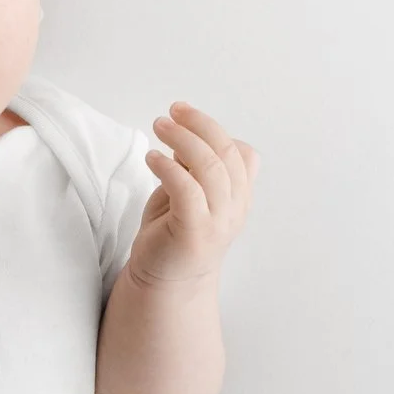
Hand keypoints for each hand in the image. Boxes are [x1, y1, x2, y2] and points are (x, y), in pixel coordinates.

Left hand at [129, 101, 259, 287]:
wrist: (165, 281)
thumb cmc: (174, 232)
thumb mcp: (189, 192)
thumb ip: (194, 167)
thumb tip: (187, 132)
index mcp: (239, 197)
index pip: (241, 153)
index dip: (214, 129)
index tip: (184, 114)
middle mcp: (235, 208)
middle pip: (227, 153)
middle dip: (199, 125)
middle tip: (172, 112)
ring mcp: (218, 221)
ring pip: (210, 167)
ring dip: (182, 139)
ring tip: (159, 126)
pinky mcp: (194, 231)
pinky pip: (187, 189)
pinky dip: (168, 167)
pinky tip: (151, 158)